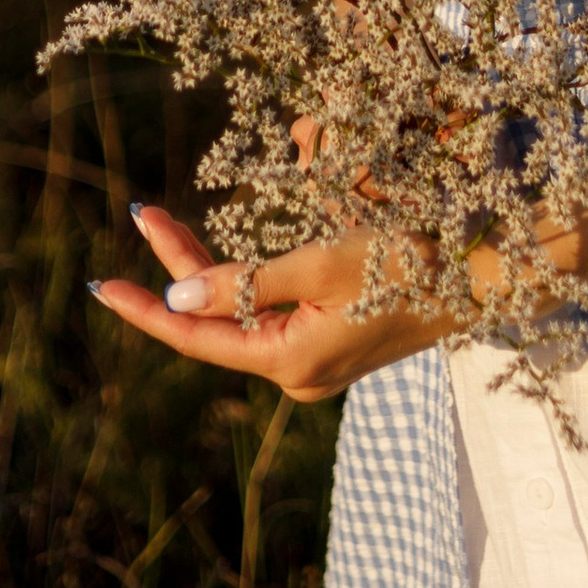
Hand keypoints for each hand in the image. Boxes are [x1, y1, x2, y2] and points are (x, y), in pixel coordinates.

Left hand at [91, 204, 456, 403]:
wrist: (485, 277)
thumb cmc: (407, 262)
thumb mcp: (322, 263)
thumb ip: (245, 284)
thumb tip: (175, 302)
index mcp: (289, 362)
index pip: (196, 337)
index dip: (145, 309)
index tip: (102, 286)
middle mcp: (298, 374)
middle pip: (216, 321)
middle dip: (178, 268)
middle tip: (143, 213)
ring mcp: (317, 362)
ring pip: (242, 315)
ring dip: (207, 271)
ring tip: (167, 225)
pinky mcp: (335, 341)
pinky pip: (271, 315)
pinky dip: (243, 283)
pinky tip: (223, 261)